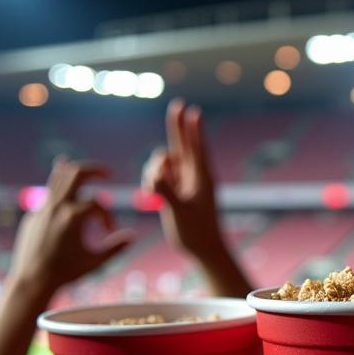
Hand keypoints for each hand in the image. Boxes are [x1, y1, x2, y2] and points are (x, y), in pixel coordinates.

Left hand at [9, 159, 132, 300]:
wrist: (33, 280)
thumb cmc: (66, 273)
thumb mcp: (96, 262)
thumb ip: (116, 248)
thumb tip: (133, 236)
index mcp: (74, 216)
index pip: (99, 204)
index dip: (108, 216)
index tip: (109, 231)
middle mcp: (57, 207)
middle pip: (77, 173)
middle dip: (94, 170)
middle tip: (106, 172)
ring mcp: (42, 209)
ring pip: (59, 178)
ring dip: (74, 172)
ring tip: (86, 170)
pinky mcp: (33, 216)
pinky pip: (48, 194)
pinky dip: (60, 188)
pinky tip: (64, 181)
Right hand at [143, 100, 249, 295]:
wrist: (202, 250)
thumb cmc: (196, 232)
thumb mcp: (180, 213)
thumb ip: (167, 193)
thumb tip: (155, 177)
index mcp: (202, 178)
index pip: (196, 147)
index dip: (193, 128)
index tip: (192, 110)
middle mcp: (194, 177)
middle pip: (183, 144)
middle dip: (178, 126)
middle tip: (178, 104)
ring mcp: (183, 183)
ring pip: (164, 161)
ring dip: (154, 169)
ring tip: (153, 190)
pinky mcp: (175, 192)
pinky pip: (159, 175)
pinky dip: (152, 179)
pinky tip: (150, 194)